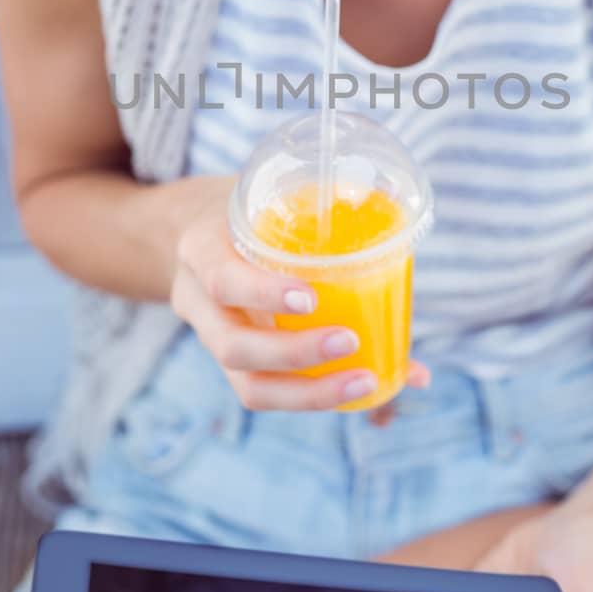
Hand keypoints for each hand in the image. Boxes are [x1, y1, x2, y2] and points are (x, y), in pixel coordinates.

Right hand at [170, 174, 431, 412]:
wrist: (193, 230)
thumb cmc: (246, 210)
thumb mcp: (263, 193)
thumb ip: (316, 210)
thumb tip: (400, 230)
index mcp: (202, 249)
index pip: (221, 278)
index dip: (263, 294)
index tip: (311, 299)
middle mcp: (198, 302)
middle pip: (232, 347)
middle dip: (295, 353)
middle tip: (350, 342)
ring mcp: (212, 340)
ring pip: (248, 385)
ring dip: (311, 393)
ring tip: (365, 383)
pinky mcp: (235, 365)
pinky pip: (268, 393)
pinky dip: (316, 397)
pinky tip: (360, 394)